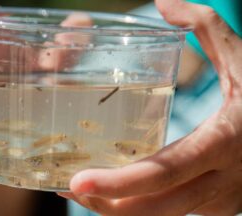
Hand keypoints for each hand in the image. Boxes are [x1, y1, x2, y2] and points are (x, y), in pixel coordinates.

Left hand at [59, 1, 241, 214]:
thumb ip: (205, 26)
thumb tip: (164, 2)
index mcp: (224, 141)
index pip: (164, 171)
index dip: (119, 183)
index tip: (77, 182)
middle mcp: (221, 180)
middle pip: (154, 207)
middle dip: (106, 206)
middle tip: (68, 187)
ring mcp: (221, 199)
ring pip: (161, 215)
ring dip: (119, 209)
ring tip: (86, 190)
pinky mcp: (219, 205)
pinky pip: (172, 210)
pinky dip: (141, 205)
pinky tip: (120, 190)